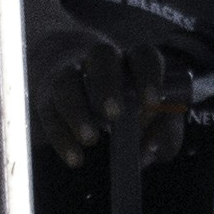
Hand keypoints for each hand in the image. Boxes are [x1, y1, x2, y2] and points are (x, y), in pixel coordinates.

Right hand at [18, 0, 147, 163]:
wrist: (78, 83)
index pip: (144, 55)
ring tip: (91, 139)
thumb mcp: (155, 117)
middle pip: (101, 56)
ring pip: (67, 83)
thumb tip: (152, 148)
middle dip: (107, 85)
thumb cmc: (130, 103)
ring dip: (78, 111)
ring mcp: (69, 76)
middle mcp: (100, 61)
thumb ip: (166, 131)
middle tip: (114, 114)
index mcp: (133, 61)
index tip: (152, 102)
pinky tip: (75, 158)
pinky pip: (48, 113)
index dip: (149, 75)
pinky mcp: (47, 99)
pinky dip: (61, 137)